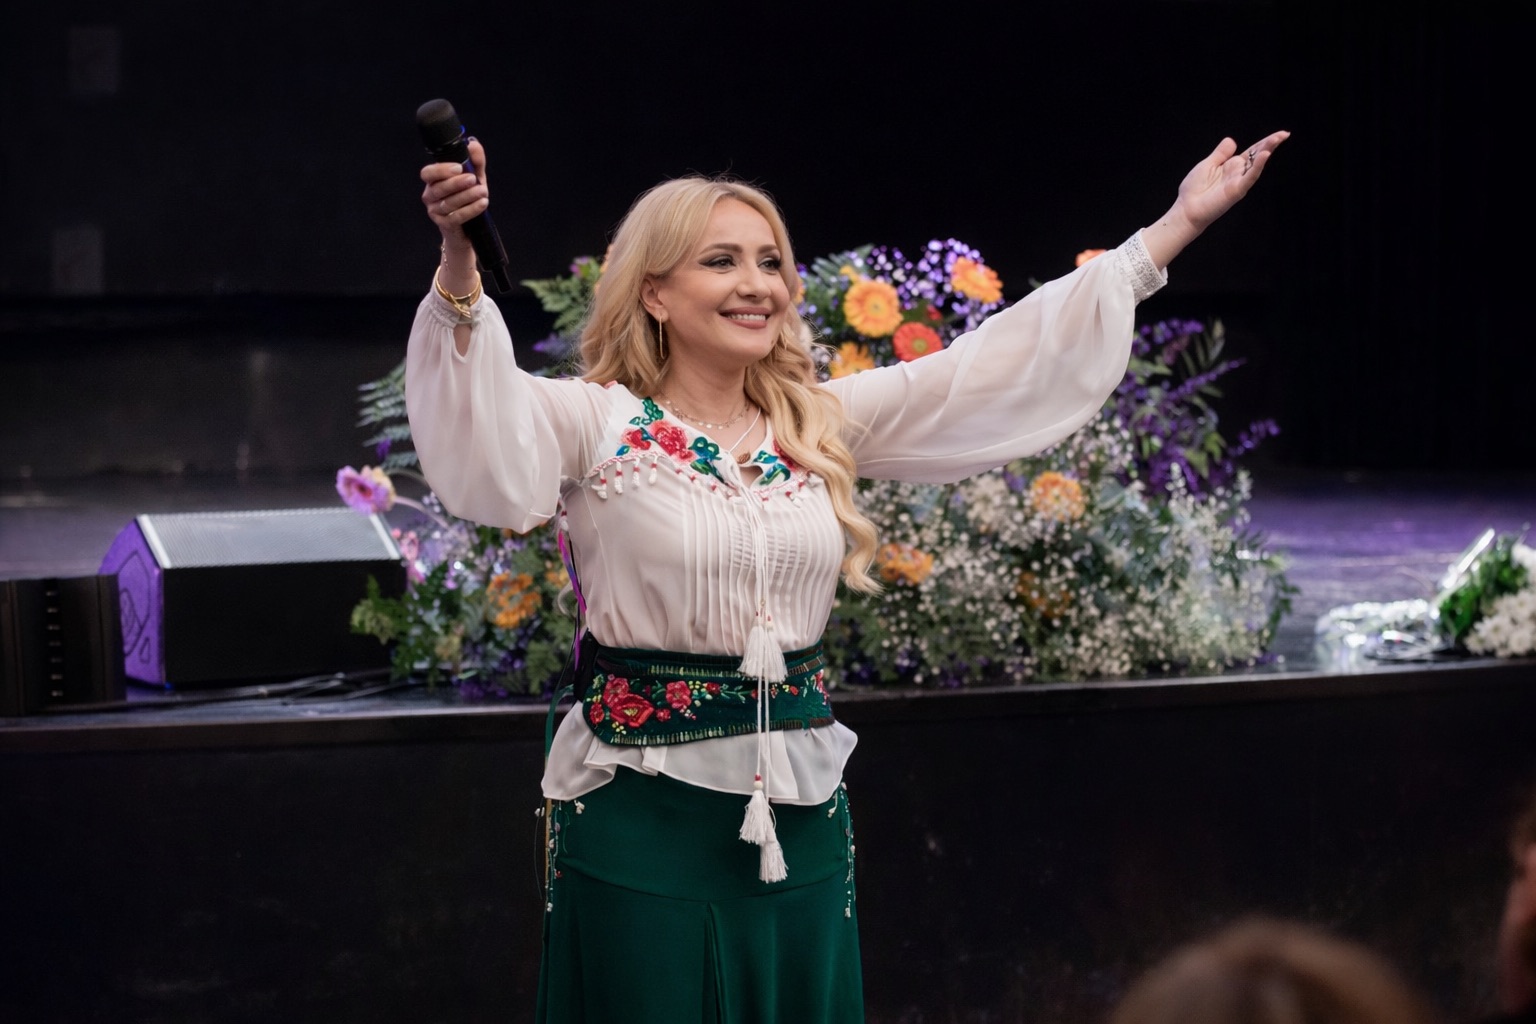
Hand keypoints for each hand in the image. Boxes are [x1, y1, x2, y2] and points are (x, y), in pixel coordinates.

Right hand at [419, 138, 489, 250]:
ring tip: (483, 191)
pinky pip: (456, 217)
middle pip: (439, 188)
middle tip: (473, 179)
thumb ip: (475, 161)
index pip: (428, 173)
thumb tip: (473, 144)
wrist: (468, 229)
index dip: (441, 170)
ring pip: (448, 203)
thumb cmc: (468, 199)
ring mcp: (435, 211)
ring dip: (467, 196)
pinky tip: (482, 203)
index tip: (458, 167)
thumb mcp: (474, 178)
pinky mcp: (444, 225)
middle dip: (457, 183)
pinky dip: (470, 210)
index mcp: (433, 181)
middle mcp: (430, 196)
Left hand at [1175, 131, 1289, 232]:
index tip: (1279, 134)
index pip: (1252, 151)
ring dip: (1267, 151)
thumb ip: (1221, 153)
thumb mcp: (1207, 165)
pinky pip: (1250, 177)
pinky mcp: (1237, 190)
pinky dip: (1258, 166)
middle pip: (1258, 155)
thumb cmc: (1194, 190)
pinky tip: (1265, 155)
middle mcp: (1238, 173)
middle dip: (1271, 144)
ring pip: (1257, 164)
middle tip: (1285, 134)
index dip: (1264, 142)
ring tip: (1278, 139)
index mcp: (1232, 165)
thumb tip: (1232, 140)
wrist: (1187, 209)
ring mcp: (1239, 182)